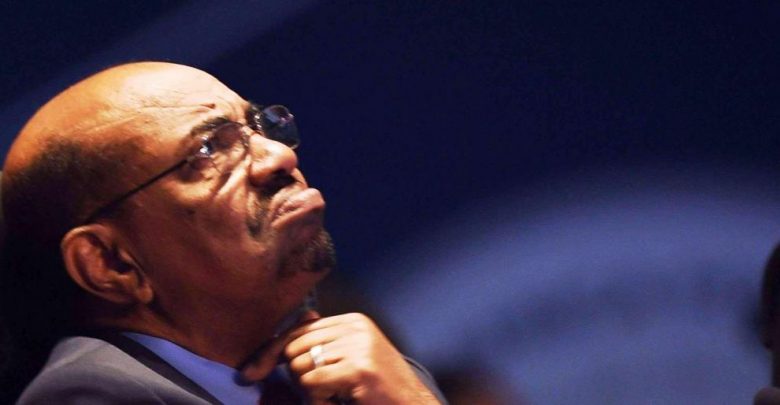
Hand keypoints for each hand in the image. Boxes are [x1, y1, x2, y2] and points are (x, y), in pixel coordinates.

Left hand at [246, 312, 439, 404]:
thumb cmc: (379, 389)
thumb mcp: (353, 358)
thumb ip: (326, 341)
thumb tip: (301, 318)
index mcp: (353, 321)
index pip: (298, 330)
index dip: (271, 352)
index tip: (249, 372)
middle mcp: (356, 327)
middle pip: (294, 347)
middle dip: (296, 376)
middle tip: (323, 394)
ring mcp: (359, 346)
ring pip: (300, 367)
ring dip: (310, 392)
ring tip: (336, 398)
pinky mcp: (359, 368)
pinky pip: (311, 384)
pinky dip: (318, 400)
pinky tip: (338, 402)